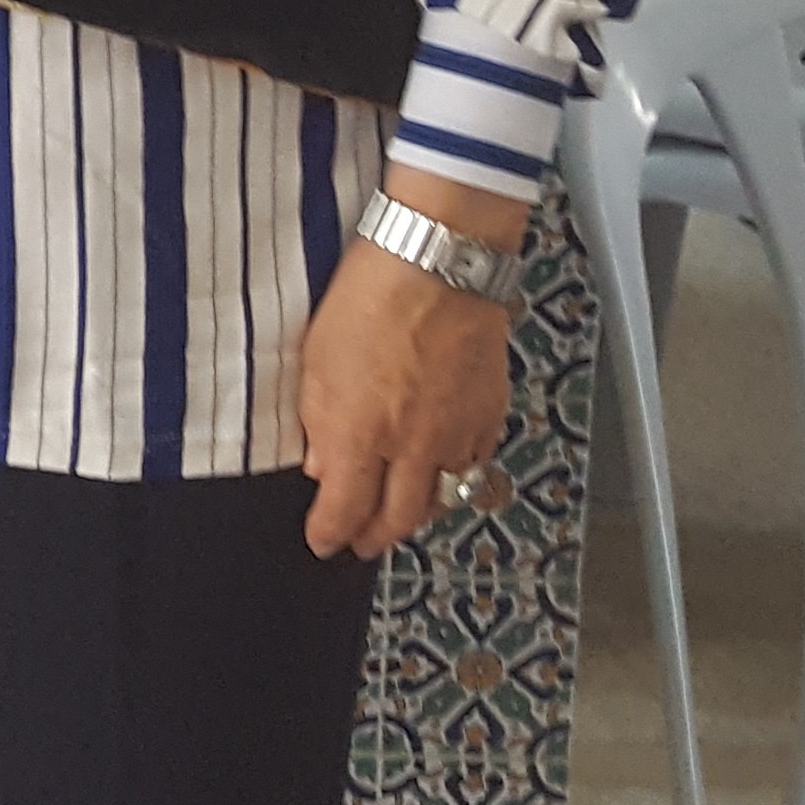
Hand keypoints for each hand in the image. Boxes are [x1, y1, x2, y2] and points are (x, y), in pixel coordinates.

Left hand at [297, 175, 524, 560]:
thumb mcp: (315, 361)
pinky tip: (444, 471)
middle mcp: (413, 448)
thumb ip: (318, 422)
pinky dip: (457, 477)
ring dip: (417, 513)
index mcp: (361, 436)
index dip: (330, 534)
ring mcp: (457, 433)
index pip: (344, 511)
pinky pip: (475, 463)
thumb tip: (322, 464)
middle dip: (375, 537)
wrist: (437, 262)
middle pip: (399, 520)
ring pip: (442, 498)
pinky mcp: (488, 413)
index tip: (322, 540)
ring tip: (399, 514)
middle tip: (360, 542)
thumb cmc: (368, 297)